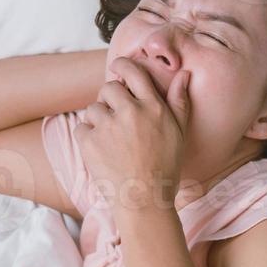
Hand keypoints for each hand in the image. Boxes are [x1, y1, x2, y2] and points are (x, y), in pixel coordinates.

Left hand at [75, 57, 191, 214]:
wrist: (144, 201)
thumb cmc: (165, 168)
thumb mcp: (180, 133)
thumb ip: (180, 101)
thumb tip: (184, 73)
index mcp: (153, 107)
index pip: (133, 72)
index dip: (122, 65)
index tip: (117, 67)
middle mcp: (130, 112)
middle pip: (108, 88)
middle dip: (109, 99)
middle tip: (116, 118)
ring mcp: (108, 126)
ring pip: (93, 108)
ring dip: (99, 120)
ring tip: (111, 141)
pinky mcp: (89, 141)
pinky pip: (82, 127)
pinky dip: (87, 137)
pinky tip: (101, 152)